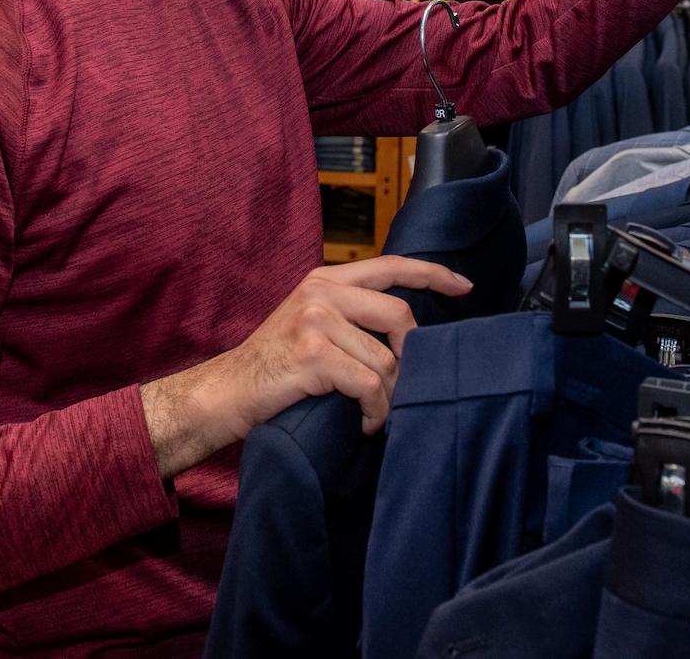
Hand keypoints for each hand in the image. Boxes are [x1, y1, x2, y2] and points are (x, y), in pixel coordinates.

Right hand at [139, 256, 471, 477]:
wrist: (226, 392)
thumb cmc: (272, 367)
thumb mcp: (309, 324)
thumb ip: (349, 315)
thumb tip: (406, 333)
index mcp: (324, 280)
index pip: (390, 265)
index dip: (432, 274)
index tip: (464, 286)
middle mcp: (321, 292)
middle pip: (399, 315)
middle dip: (410, 356)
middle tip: (398, 386)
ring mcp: (316, 320)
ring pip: (386, 359)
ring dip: (387, 395)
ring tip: (372, 413)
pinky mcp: (314, 354)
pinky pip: (370, 385)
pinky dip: (374, 411)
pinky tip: (362, 422)